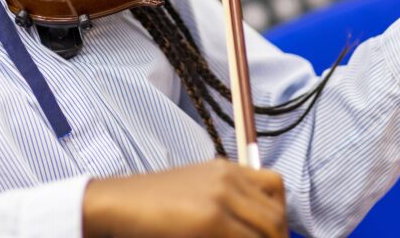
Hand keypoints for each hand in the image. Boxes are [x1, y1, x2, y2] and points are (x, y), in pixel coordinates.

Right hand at [82, 159, 287, 237]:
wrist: (118, 203)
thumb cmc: (152, 205)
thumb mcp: (196, 191)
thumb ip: (226, 201)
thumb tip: (257, 228)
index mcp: (226, 169)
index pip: (276, 187)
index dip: (280, 217)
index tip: (274, 237)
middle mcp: (228, 179)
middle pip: (276, 215)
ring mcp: (220, 198)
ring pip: (268, 231)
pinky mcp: (210, 220)